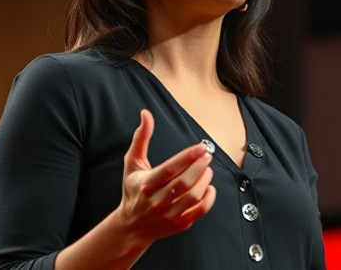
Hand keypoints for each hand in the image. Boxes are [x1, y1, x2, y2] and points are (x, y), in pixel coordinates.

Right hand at [118, 110, 216, 242]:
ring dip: (205, 180)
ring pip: (193, 196)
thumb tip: (146, 115)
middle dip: (200, 166)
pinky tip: (209, 187)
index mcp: (146, 184)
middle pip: (184, 183)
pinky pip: (200, 210)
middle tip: (207, 156)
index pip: (170, 169)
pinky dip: (209, 197)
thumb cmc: (133, 191)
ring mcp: (169, 215)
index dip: (188, 157)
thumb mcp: (132, 164)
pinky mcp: (179, 224)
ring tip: (207, 169)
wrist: (132, 226)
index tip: (201, 147)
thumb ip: (141, 138)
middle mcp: (156, 201)